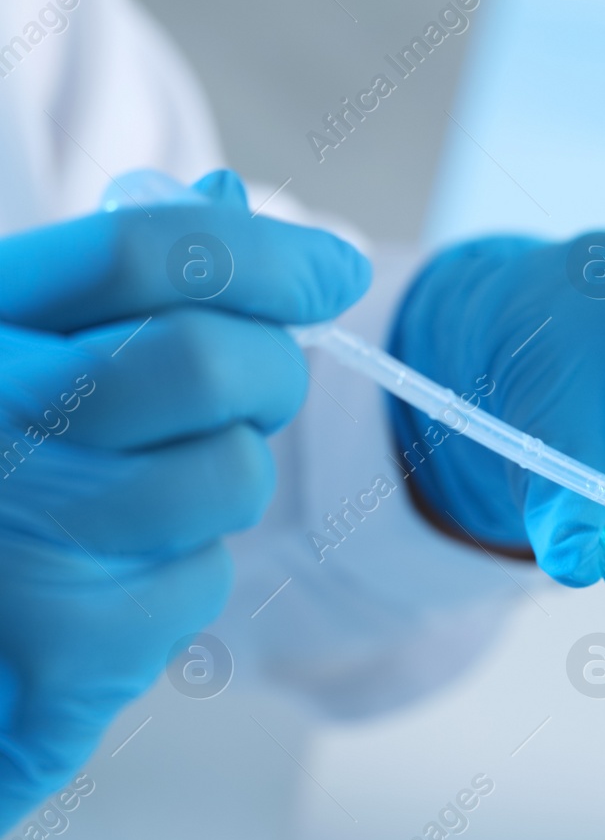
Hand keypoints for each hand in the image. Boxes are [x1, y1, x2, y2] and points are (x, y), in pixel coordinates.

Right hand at [0, 170, 368, 828]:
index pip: (144, 253)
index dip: (268, 255)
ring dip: (220, 485)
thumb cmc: (2, 466)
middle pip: (211, 364)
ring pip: (231, 477)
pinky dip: (181, 580)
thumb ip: (119, 282)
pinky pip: (204, 581)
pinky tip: (109, 581)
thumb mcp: (26, 349)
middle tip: (256, 392)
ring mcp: (22, 530)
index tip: (336, 272)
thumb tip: (224, 197)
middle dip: (270, 376)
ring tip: (141, 500)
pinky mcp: (64, 642)